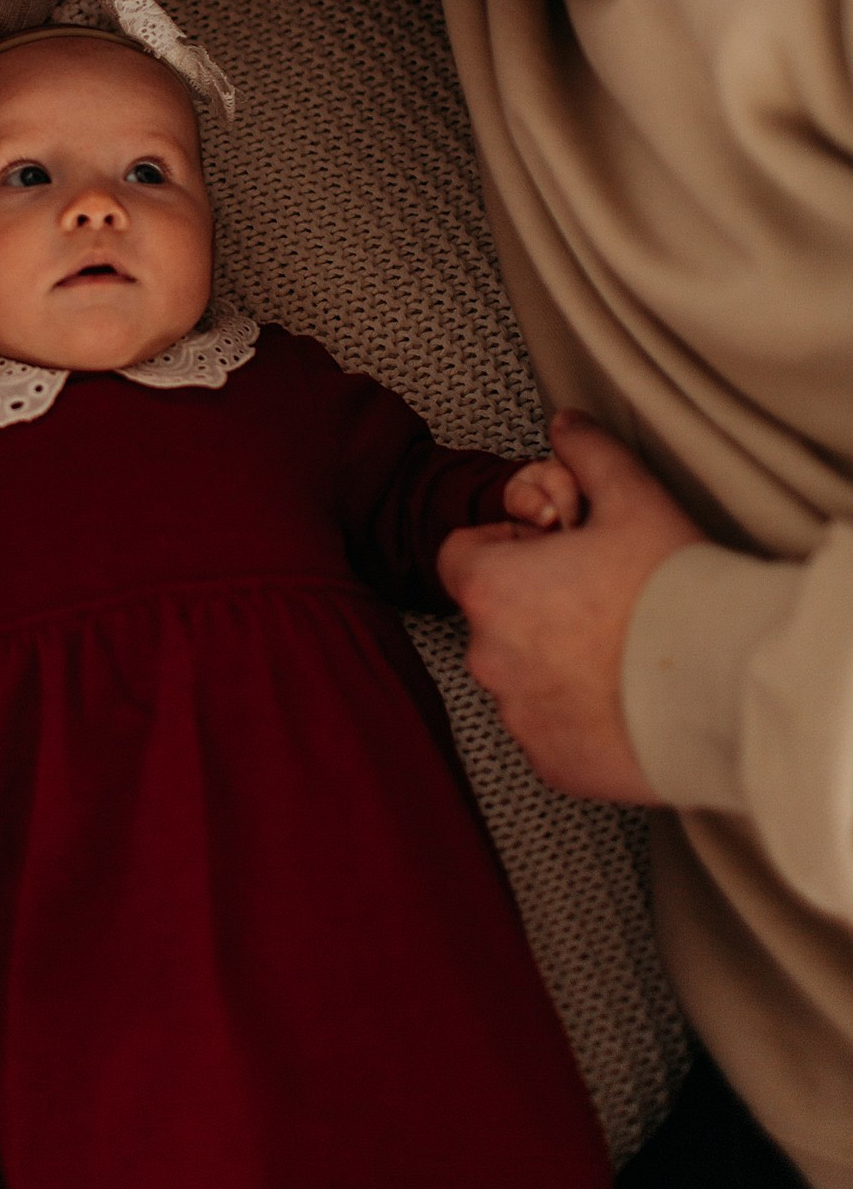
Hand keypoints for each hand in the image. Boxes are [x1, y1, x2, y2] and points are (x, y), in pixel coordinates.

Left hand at [438, 411, 704, 802]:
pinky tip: (628, 699)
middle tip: (602, 599)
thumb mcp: (633, 498)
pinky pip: (551, 731)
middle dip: (534, 605)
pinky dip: (578, 717)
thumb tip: (565, 424)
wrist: (727, 688)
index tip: (558, 550)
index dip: (507, 545)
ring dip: (554, 663)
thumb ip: (588, 453)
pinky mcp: (552, 764)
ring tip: (622, 652)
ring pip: (522, 677)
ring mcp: (518, 716)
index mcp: (490, 589)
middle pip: (494, 617)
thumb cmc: (673, 590)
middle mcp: (488, 657)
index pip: (462, 555)